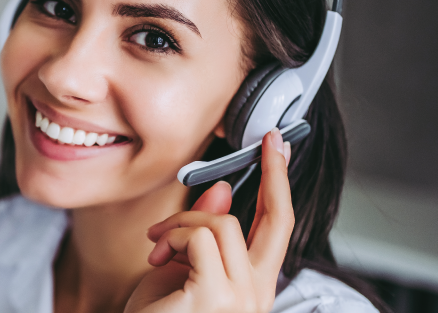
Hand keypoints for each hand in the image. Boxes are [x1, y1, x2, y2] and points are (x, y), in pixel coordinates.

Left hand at [125, 128, 293, 312]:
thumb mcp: (179, 269)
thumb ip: (203, 235)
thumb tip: (223, 191)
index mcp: (252, 287)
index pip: (278, 229)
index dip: (281, 185)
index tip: (278, 148)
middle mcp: (257, 295)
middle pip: (280, 221)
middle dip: (276, 173)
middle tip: (268, 140)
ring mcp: (241, 298)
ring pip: (222, 223)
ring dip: (180, 224)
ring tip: (157, 247)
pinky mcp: (216, 296)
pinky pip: (199, 238)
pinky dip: (172, 238)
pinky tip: (157, 260)